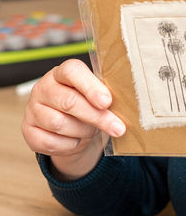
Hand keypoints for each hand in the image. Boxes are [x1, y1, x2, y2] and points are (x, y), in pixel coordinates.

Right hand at [21, 59, 125, 180]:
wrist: (71, 127)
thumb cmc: (88, 104)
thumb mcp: (98, 94)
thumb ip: (105, 94)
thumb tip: (127, 101)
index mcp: (62, 73)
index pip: (72, 71)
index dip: (90, 86)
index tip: (107, 102)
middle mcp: (43, 88)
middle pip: (69, 101)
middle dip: (97, 116)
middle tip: (118, 127)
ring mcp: (32, 109)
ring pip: (59, 124)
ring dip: (83, 131)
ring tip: (93, 130)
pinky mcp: (28, 131)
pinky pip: (50, 142)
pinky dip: (70, 145)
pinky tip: (78, 140)